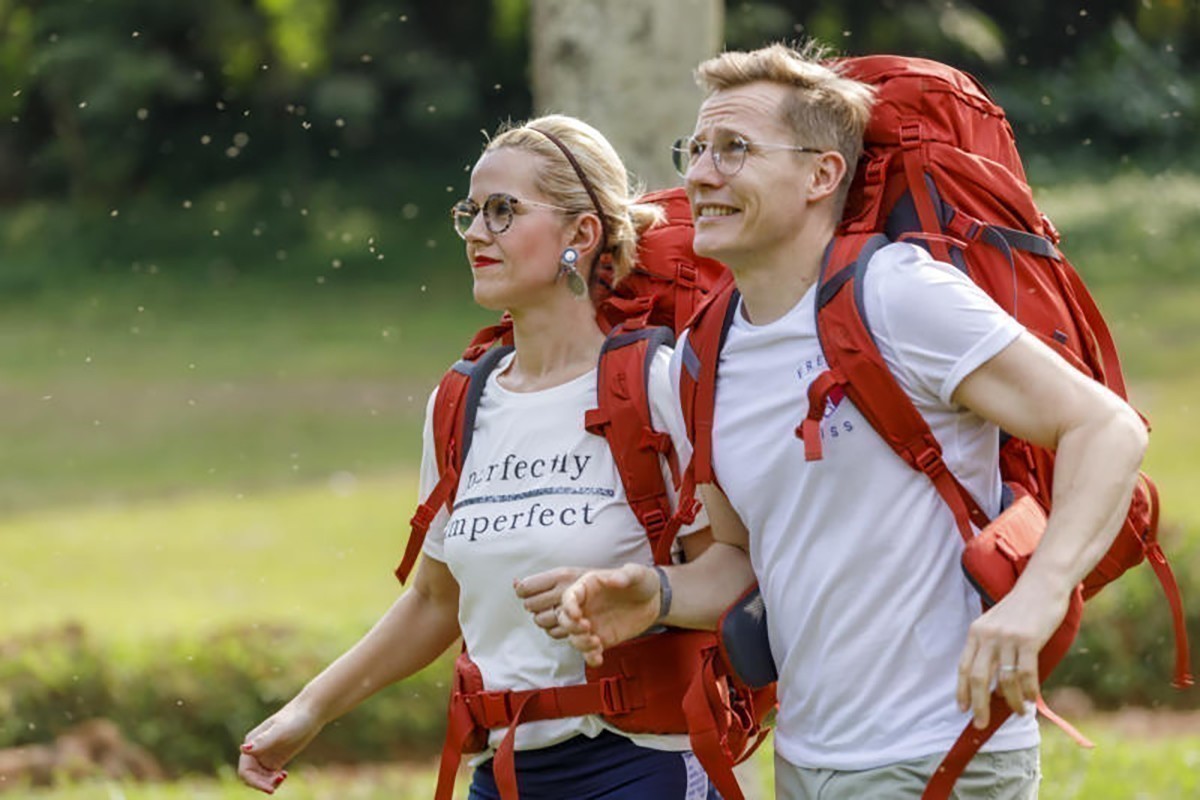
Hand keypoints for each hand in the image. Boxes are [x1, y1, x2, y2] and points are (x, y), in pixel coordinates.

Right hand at [237, 703, 322, 793]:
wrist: (311, 712)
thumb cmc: (295, 719)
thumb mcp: (280, 731)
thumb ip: (263, 741)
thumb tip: (243, 749)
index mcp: (251, 743)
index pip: (245, 771)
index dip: (254, 783)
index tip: (270, 789)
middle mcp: (256, 750)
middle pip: (251, 777)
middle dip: (262, 784)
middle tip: (278, 782)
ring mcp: (266, 755)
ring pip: (260, 778)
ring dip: (268, 783)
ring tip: (283, 776)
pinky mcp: (277, 758)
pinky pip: (270, 775)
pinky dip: (274, 780)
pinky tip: (284, 774)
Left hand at [514, 567, 585, 638]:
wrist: (617, 595)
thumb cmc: (585, 585)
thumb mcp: (565, 575)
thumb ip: (539, 581)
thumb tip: (515, 583)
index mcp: (561, 575)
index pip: (526, 587)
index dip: (523, 591)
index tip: (527, 592)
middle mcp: (564, 591)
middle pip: (530, 604)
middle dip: (533, 605)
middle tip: (542, 603)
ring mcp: (571, 610)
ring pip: (539, 620)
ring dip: (542, 618)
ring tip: (550, 612)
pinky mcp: (576, 626)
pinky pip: (552, 632)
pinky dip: (553, 629)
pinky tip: (558, 622)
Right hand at [558, 564, 661, 667]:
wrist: (654, 600)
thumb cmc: (642, 581)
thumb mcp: (637, 574)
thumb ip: (624, 575)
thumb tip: (612, 579)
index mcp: (587, 587)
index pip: (569, 597)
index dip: (569, 606)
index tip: (577, 615)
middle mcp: (585, 606)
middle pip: (565, 619)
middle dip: (571, 626)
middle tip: (587, 628)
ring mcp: (591, 624)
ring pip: (574, 637)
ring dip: (580, 643)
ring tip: (597, 643)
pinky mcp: (601, 639)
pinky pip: (589, 652)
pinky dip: (590, 658)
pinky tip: (599, 659)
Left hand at [956, 577, 1070, 727]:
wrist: (1041, 585)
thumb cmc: (1021, 608)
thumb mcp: (997, 624)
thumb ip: (991, 648)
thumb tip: (992, 685)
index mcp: (976, 632)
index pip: (964, 667)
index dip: (962, 690)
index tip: (962, 709)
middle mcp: (988, 635)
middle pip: (979, 678)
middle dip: (979, 705)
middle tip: (981, 724)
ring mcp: (1008, 638)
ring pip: (1004, 680)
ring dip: (1011, 701)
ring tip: (1018, 712)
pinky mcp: (1028, 640)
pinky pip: (1025, 674)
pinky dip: (1028, 691)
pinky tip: (1030, 700)